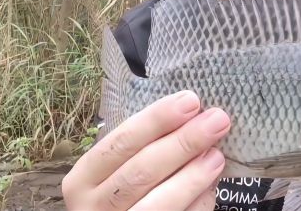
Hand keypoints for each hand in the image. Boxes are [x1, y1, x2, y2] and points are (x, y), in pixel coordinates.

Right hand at [62, 90, 230, 210]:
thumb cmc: (117, 196)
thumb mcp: (114, 172)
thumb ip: (142, 150)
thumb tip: (190, 120)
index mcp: (83, 179)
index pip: (120, 142)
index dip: (156, 120)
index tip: (190, 101)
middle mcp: (94, 207)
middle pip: (141, 171)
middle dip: (182, 143)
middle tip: (216, 120)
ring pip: (158, 203)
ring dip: (192, 176)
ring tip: (217, 154)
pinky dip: (196, 203)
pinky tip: (211, 186)